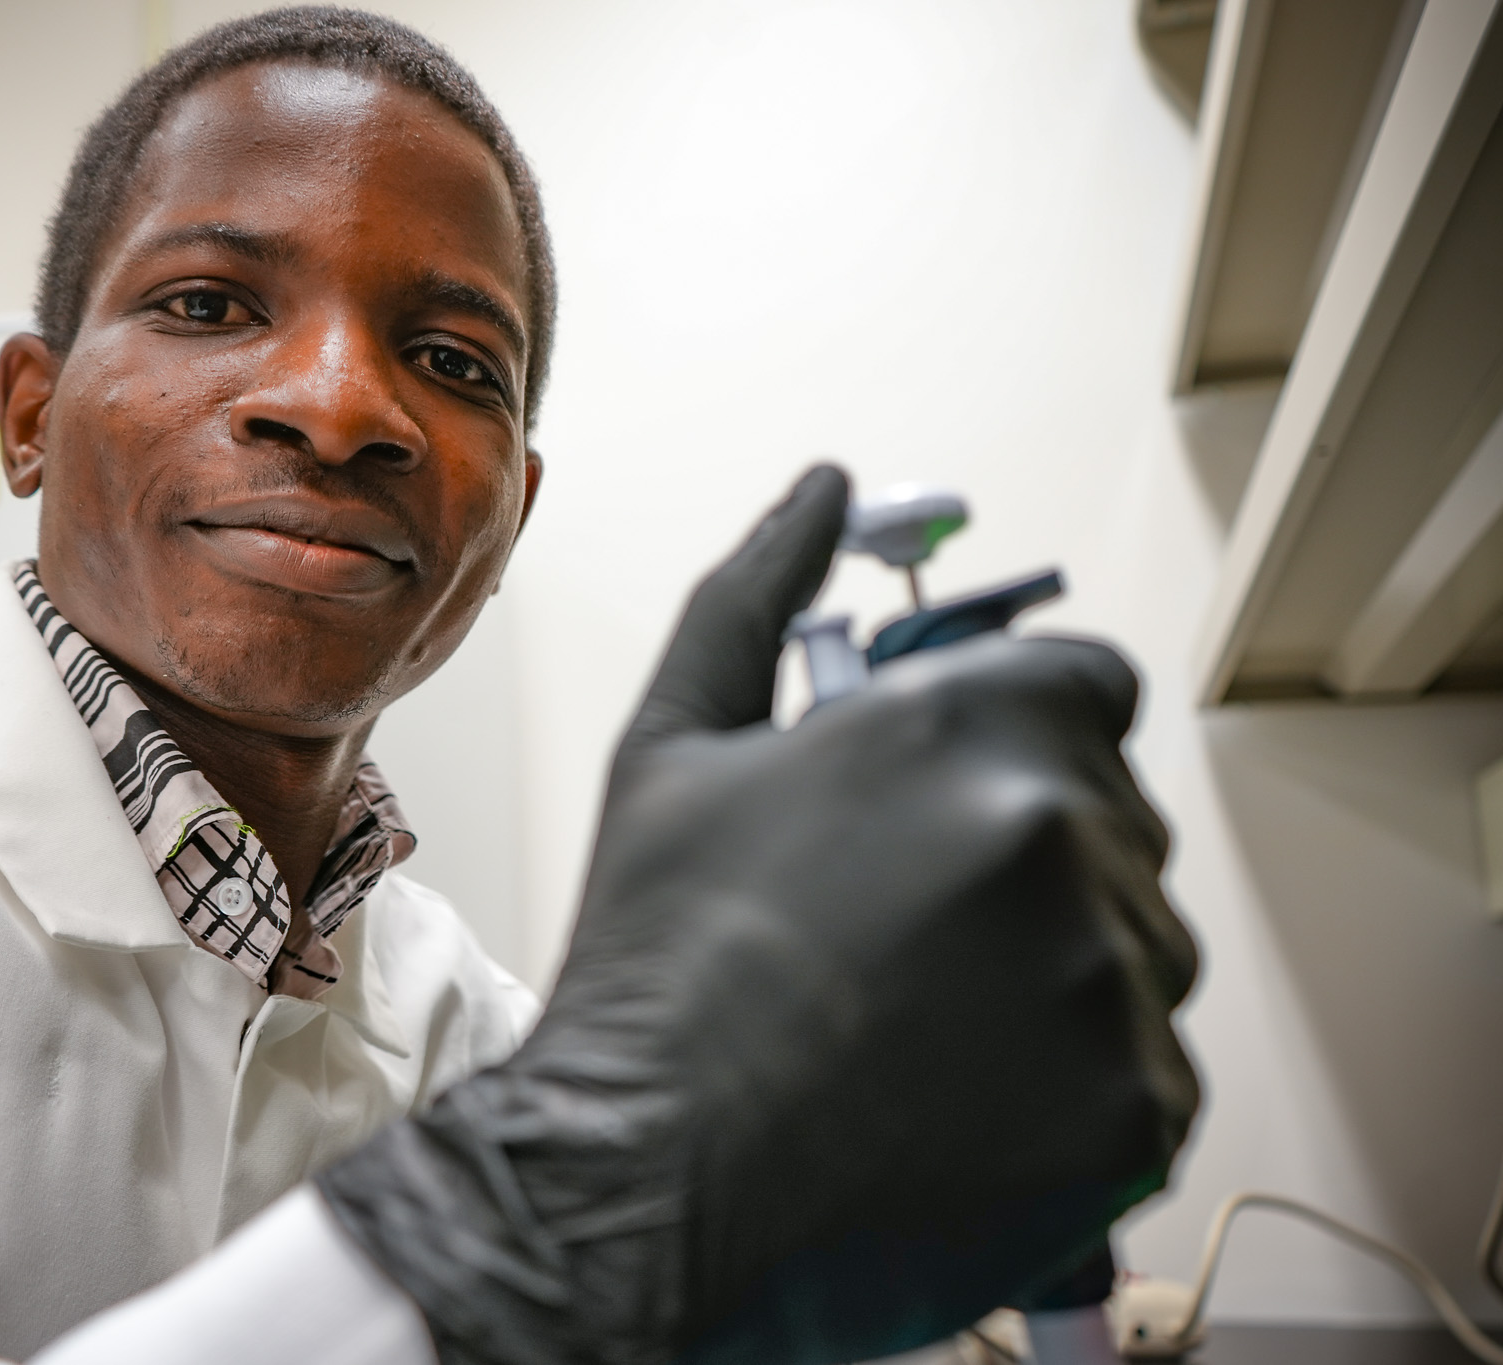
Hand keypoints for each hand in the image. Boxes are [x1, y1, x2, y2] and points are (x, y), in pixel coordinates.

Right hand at [318, 466, 1198, 1363]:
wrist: (642, 1168)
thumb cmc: (656, 957)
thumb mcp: (679, 746)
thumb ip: (761, 596)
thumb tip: (820, 488)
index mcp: (970, 723)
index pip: (1087, 684)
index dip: (1018, 734)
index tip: (955, 799)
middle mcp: (1064, 833)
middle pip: (1114, 817)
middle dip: (1029, 855)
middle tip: (907, 927)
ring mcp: (1110, 978)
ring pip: (1138, 944)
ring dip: (1058, 968)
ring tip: (922, 1020)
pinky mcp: (1133, 1107)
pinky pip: (1147, 1065)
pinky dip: (1074, 1082)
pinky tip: (953, 1095)